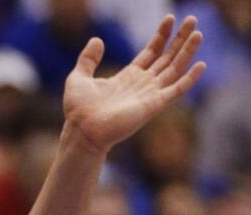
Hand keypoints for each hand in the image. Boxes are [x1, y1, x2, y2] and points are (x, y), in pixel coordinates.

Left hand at [63, 14, 205, 154]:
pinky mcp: (153, 105)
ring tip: (198, 33)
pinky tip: (201, 65)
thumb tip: (97, 39)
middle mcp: (142, 85)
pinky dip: (189, 79)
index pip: (151, 52)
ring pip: (174, 69)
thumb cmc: (78, 110)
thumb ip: (88, 59)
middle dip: (179, 39)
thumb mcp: (79, 77)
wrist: (81, 130)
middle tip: (191, 19)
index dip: (161, 36)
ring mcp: (149, 95)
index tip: (169, 18)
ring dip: (187, 51)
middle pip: (167, 57)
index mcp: (128, 77)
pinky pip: (176, 91)